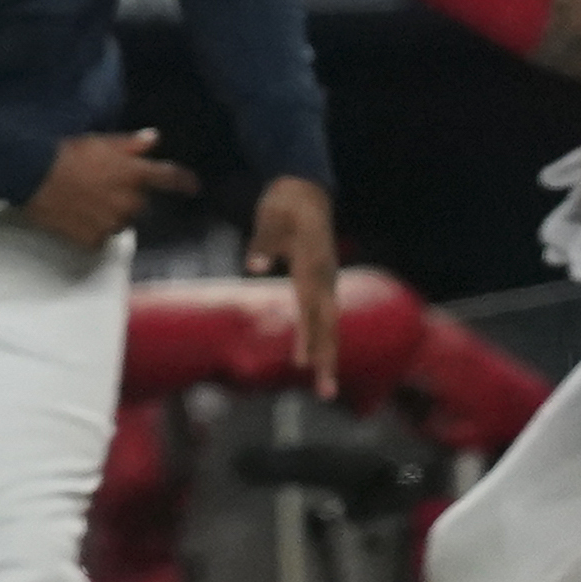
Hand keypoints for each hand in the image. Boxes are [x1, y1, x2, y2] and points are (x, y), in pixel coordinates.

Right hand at [23, 129, 198, 249]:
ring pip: (120, 221)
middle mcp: (129, 202)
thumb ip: (130, 144)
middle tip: (100, 184)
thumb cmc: (65, 155)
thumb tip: (152, 139)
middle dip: (125, 195)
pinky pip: (100, 237)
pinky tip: (77, 215)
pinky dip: (93, 229)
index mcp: (134, 174)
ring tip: (85, 200)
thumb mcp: (99, 142)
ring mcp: (113, 223)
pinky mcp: (95, 239)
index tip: (194, 186)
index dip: (184, 181)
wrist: (33, 176)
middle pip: (139, 203)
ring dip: (110, 213)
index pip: (168, 178)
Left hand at [246, 176, 341, 396]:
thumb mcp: (270, 219)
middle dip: (327, 359)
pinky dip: (320, 336)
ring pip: (329, 323)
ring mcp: (327, 280)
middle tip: (326, 393)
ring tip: (324, 386)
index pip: (312, 309)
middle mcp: (325, 277)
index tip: (307, 365)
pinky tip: (312, 355)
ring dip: (326, 353)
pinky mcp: (322, 280)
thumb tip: (252, 264)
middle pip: (327, 325)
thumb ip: (262, 243)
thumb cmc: (284, 204)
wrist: (305, 189)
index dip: (311, 338)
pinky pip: (323, 313)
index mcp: (312, 266)